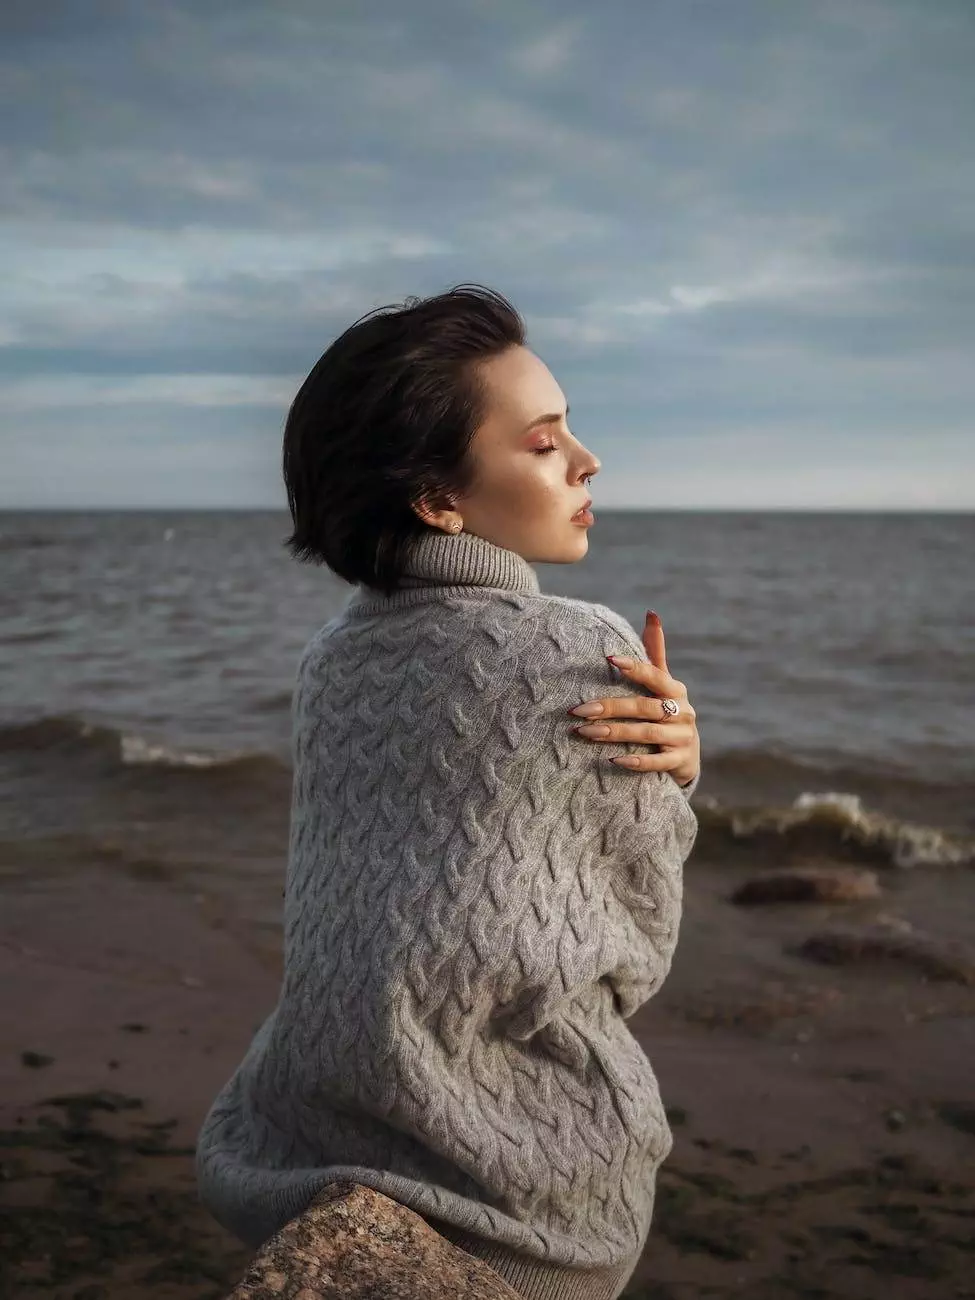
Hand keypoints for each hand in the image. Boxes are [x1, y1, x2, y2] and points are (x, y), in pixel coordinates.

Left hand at [568, 610, 700, 786]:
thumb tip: (652, 612)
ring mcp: (682, 738)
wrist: (687, 756)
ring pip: (647, 734)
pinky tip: (612, 760)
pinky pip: (657, 763)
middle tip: (577, 710)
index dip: (635, 667)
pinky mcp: (680, 762)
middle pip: (643, 707)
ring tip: (584, 732)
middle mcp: (682, 712)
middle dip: (610, 708)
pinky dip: (637, 762)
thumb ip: (656, 652)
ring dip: (615, 733)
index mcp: (674, 690)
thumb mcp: (664, 684)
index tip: (610, 658)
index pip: (654, 675)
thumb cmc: (667, 712)